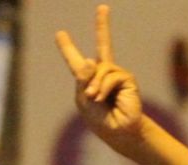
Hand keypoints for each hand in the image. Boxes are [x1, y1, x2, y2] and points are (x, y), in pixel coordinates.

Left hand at [55, 5, 145, 152]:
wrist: (117, 131)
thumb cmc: (98, 119)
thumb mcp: (83, 99)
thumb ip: (83, 79)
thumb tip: (91, 59)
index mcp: (86, 79)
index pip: (76, 60)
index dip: (68, 47)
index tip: (60, 33)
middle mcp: (103, 73)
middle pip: (104, 44)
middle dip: (103, 26)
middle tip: (103, 7)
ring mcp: (116, 74)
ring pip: (101, 68)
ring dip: (94, 85)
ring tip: (94, 99)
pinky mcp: (127, 79)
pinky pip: (111, 76)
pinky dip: (103, 88)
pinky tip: (103, 98)